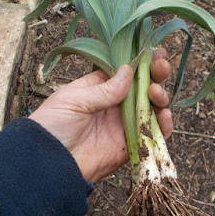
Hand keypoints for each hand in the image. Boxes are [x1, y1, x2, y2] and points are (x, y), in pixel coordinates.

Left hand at [29, 49, 172, 182]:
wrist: (50, 163)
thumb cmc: (53, 125)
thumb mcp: (74, 100)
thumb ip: (104, 89)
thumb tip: (128, 70)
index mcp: (100, 88)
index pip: (125, 71)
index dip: (141, 61)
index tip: (156, 52)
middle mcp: (115, 104)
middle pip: (143, 87)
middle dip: (156, 75)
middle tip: (162, 67)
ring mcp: (125, 124)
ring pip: (152, 107)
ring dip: (160, 97)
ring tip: (155, 93)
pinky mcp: (131, 145)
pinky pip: (153, 134)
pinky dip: (164, 125)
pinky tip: (165, 116)